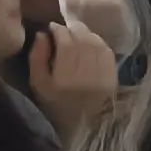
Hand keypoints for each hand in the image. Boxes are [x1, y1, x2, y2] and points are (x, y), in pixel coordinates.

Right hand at [27, 20, 116, 141]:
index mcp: (64, 76)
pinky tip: (90, 41)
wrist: (85, 122)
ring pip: (95, 41)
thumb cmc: (57, 103)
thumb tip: (41, 35)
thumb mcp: (39, 85)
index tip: (51, 27)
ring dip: (85, 32)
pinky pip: (106, 49)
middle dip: (72, 28)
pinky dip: (98, 41)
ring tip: (76, 32)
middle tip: (64, 28)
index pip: (65, 42)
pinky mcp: (114, 72)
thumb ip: (37, 58)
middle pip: (82, 38)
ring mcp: (102, 71)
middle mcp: (86, 71)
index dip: (58, 30)